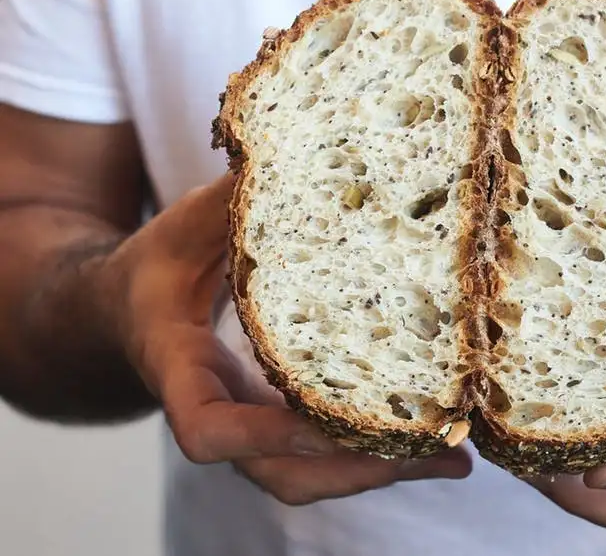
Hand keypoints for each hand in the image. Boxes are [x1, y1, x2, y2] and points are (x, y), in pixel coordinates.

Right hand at [102, 173, 470, 504]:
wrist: (127, 311)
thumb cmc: (158, 264)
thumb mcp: (186, 224)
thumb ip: (236, 199)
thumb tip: (302, 151)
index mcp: (178, 368)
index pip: (208, 430)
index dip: (266, 435)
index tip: (329, 423)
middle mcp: (214, 410)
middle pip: (279, 474)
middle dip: (356, 468)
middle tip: (436, 452)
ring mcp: (246, 426)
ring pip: (306, 477)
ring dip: (380, 472)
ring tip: (456, 461)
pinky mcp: (273, 423)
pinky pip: (321, 459)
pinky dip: (375, 455)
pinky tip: (434, 446)